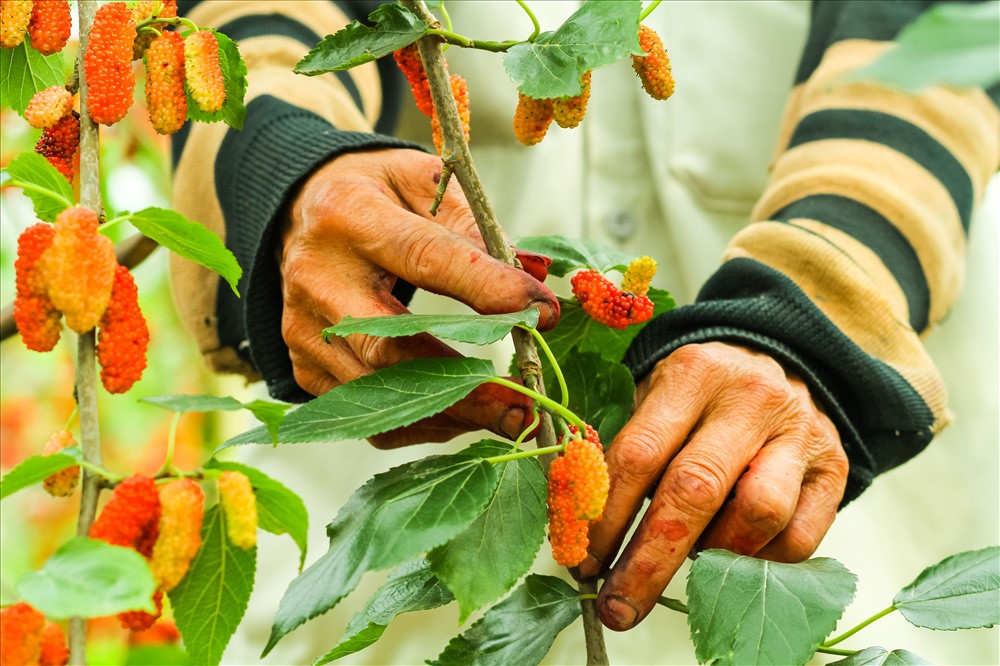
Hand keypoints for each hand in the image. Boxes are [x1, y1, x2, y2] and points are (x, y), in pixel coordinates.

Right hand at [280, 148, 558, 447]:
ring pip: (377, 391)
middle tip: (525, 403)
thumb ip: (474, 223)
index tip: (542, 313)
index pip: (422, 257)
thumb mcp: (422, 181)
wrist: (302, 215)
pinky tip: (463, 411)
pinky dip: (421, 421)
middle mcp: (316, 276)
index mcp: (349, 214)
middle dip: (464, 383)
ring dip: (451, 412)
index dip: (485, 288)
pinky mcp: (305, 365)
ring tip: (510, 416)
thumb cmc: (379, 196)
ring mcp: (304, 328)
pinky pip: (366, 414)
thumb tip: (533, 273)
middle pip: (388, 345)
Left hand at [579, 342, 848, 629]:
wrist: (779, 360)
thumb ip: (625, 452)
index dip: (608, 516)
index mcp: (692, 375)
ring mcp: (799, 432)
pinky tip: (735, 555)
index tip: (584, 562)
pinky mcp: (835, 467)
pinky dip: (760, 561)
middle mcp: (750, 398)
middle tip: (618, 606)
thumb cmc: (699, 393)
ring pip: (758, 513)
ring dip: (714, 554)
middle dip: (649, 562)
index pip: (640, 454)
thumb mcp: (654, 397)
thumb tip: (585, 532)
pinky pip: (799, 537)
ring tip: (690, 558)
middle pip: (695, 490)